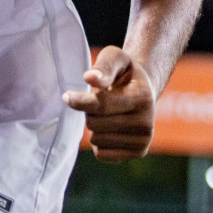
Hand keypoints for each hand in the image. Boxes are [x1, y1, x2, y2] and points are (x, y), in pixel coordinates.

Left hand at [62, 46, 155, 162]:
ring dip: (94, 126)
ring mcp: (144, 141)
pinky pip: (102, 154)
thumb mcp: (115, 58)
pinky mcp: (138, 153)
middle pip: (95, 124)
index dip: (79, 101)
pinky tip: (110, 128)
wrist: (144, 90)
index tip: (66, 96)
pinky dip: (99, 142)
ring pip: (97, 140)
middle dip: (89, 112)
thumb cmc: (124, 72)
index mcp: (142, 98)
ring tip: (106, 113)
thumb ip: (103, 66)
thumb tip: (89, 77)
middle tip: (99, 101)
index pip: (102, 106)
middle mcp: (146, 123)